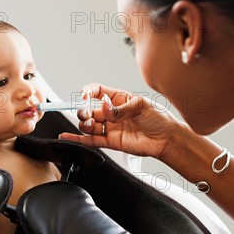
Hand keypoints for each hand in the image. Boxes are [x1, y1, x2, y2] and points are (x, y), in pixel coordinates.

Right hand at [60, 83, 182, 158]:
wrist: (166, 139)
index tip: (84, 96)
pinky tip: (67, 137)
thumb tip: (104, 108)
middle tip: (88, 114)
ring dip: (83, 124)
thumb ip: (120, 109)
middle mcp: (112, 113)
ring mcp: (110, 127)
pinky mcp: (110, 141)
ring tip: (90, 125)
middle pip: (89, 109)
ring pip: (88, 125)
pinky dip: (77, 139)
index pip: (97, 91)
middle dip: (83, 110)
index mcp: (119, 98)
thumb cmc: (159, 119)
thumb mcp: (141, 106)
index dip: (88, 92)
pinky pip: (90, 140)